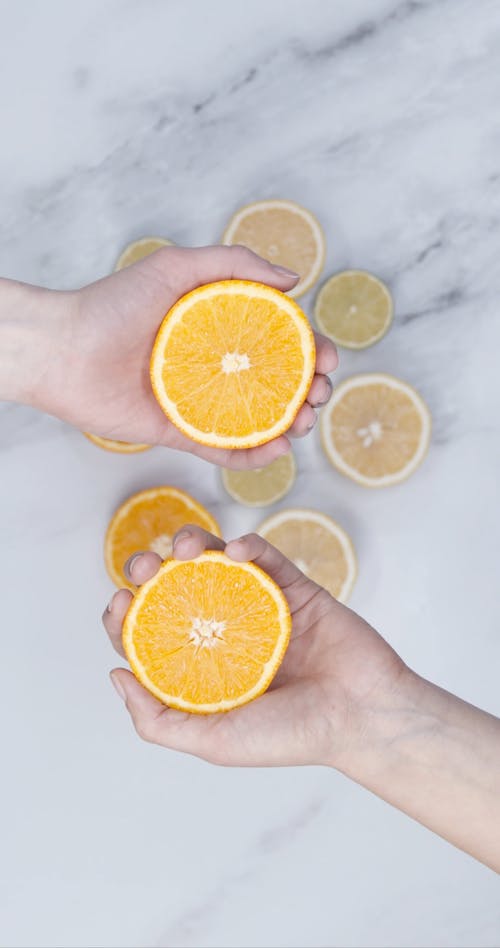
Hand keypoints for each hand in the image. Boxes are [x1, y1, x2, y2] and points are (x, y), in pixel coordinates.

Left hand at [26, 245, 337, 468]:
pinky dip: (253, 457)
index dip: (311, 351)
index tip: (328, 358)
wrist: (63, 350)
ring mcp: (198, 403)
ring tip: (301, 423)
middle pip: (277, 384)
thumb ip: (234, 264)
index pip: (279, 341)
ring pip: (257, 420)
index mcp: (218, 329)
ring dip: (290, 426)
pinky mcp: (179, 434)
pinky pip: (223, 451)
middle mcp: (213, 367)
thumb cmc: (113, 305)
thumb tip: (295, 277)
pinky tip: (275, 450)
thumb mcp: (175, 267)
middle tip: (317, 395)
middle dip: (309, 392)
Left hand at [103, 525, 404, 766]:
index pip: (151, 635)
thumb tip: (115, 674)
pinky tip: (235, 550)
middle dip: (150, 572)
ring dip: (192, 545)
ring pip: (215, 563)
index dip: (127, 616)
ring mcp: (259, 607)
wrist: (363, 716)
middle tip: (143, 568)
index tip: (119, 602)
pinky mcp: (294, 587)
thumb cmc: (291, 736)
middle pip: (175, 591)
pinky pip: (266, 555)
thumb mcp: (213, 741)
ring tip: (183, 548)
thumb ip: (157, 719)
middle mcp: (227, 634)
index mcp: (204, 669)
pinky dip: (248, 545)